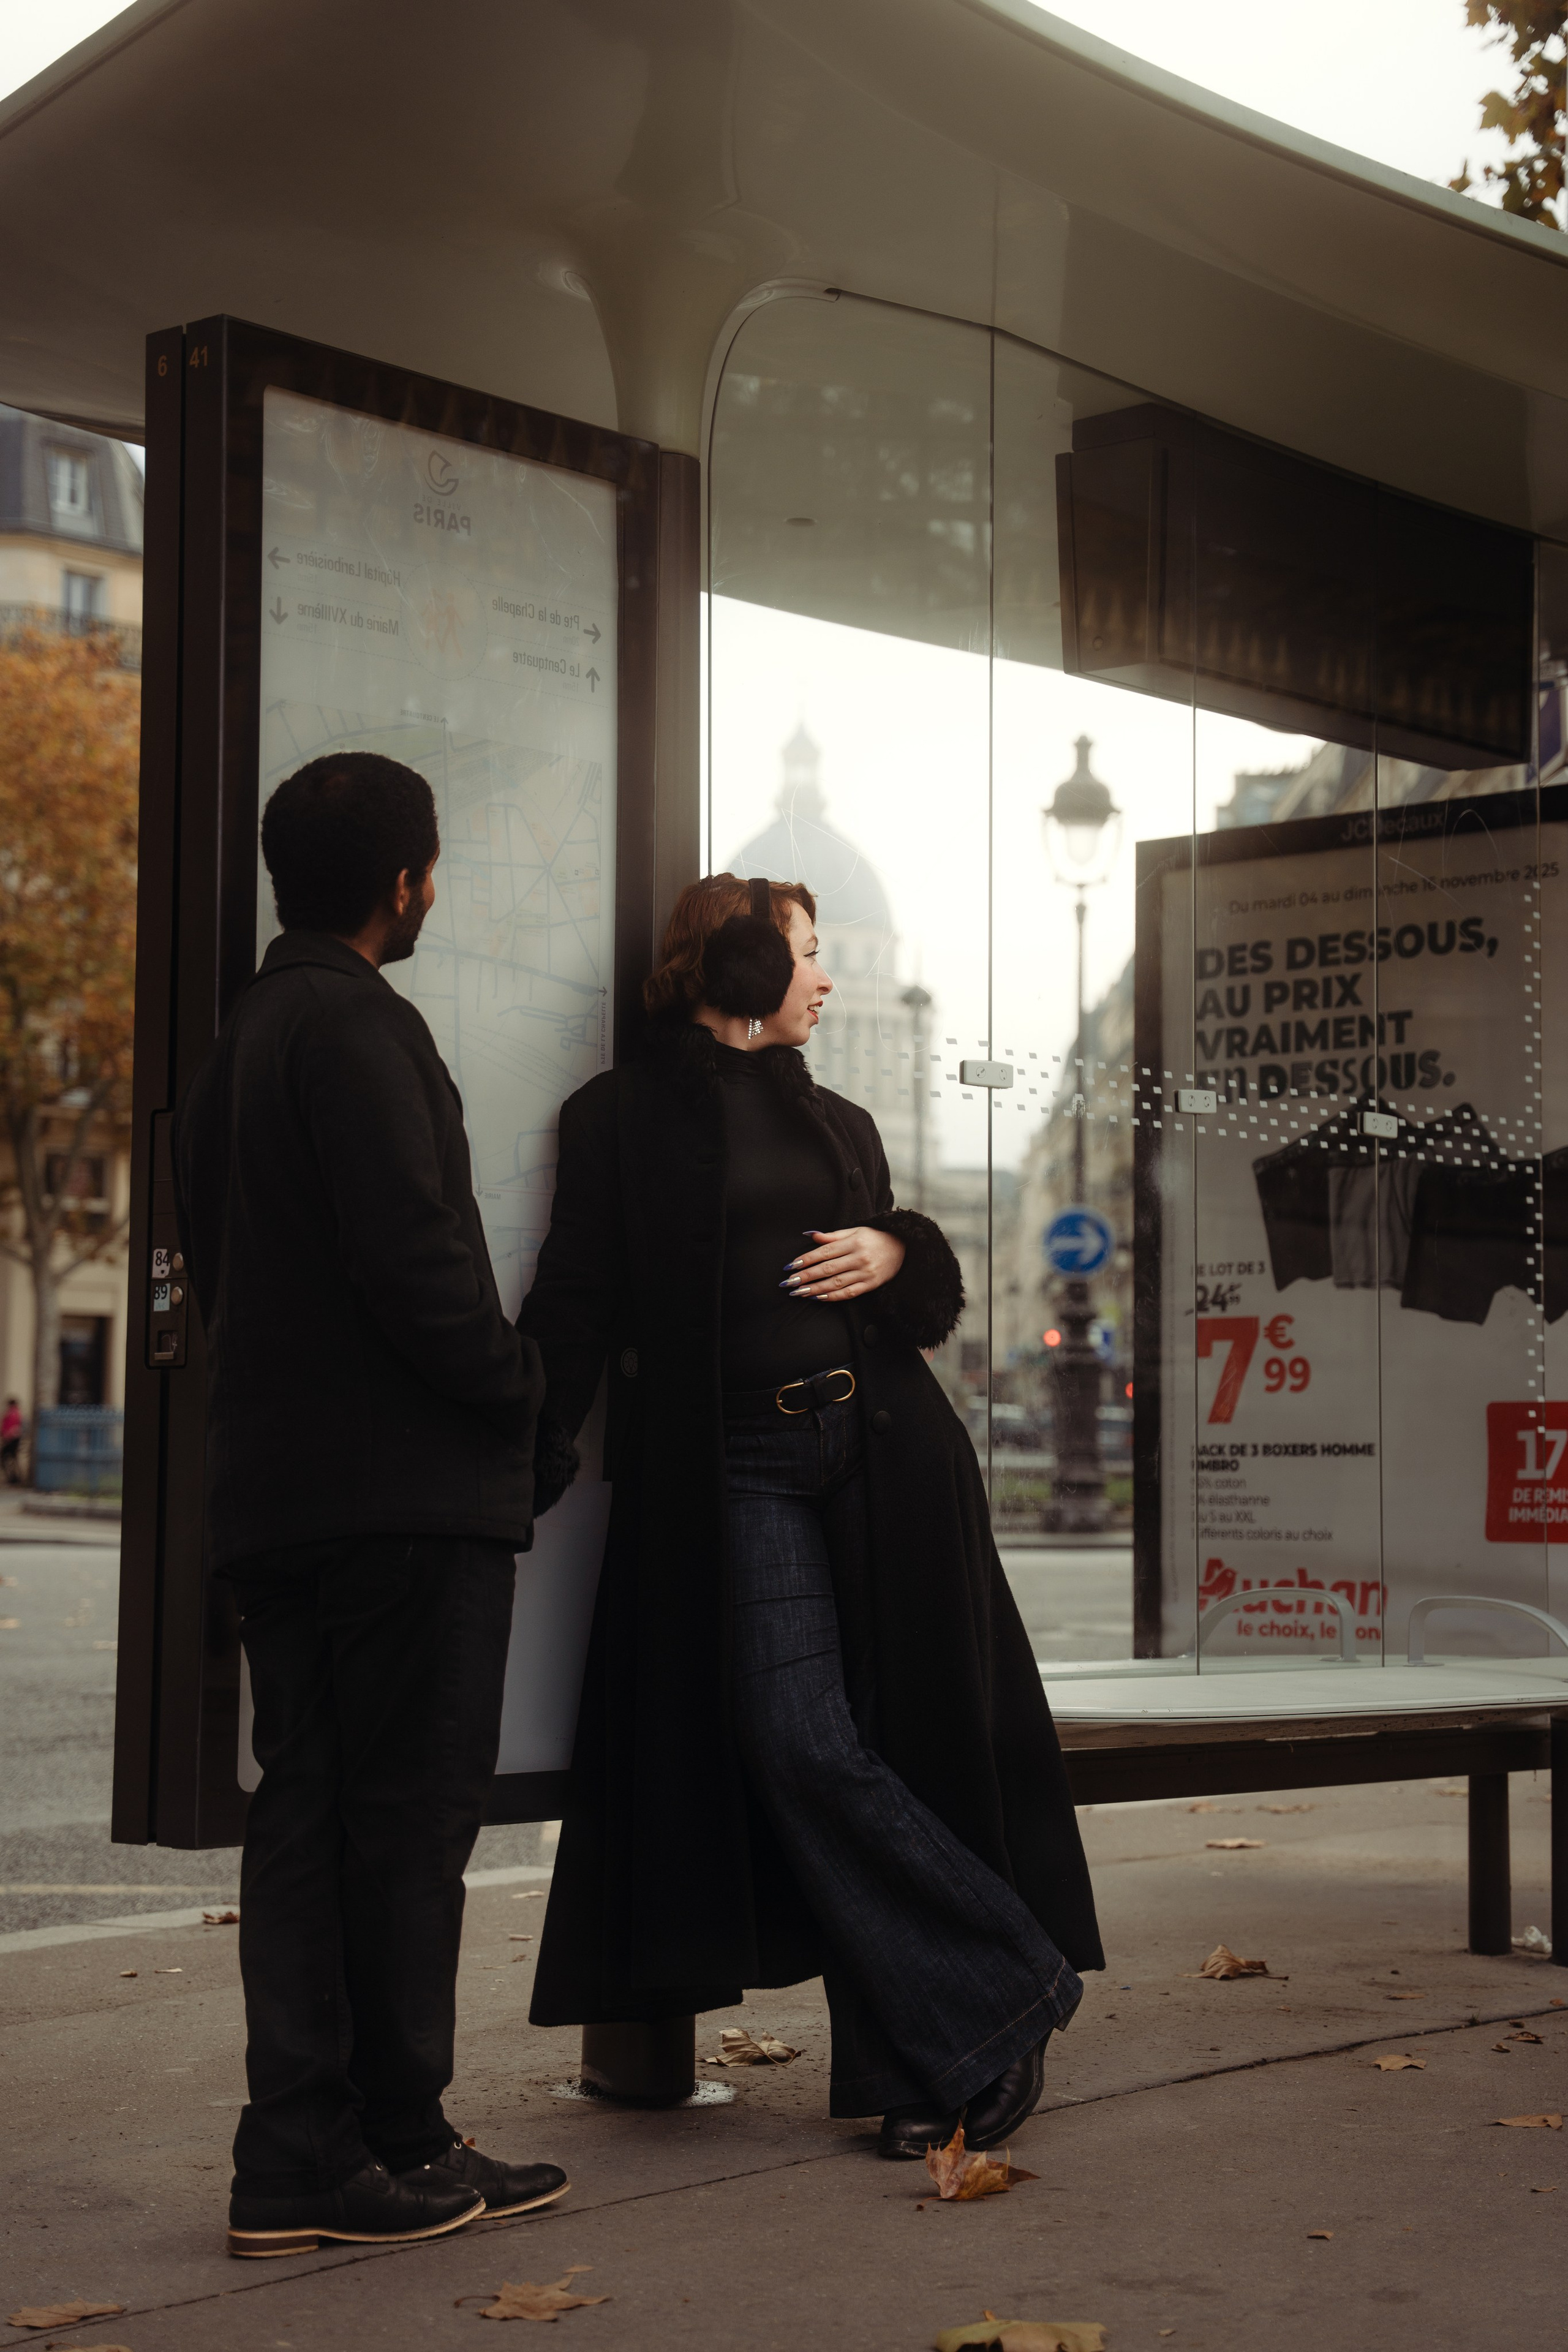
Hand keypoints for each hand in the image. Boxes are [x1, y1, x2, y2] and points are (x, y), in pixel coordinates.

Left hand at [783, 1226, 905, 1302]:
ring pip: (836, 1283)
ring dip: (816, 1289)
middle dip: (807, 1276)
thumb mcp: (856, 1231)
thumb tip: (810, 1235)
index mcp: (854, 1242)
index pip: (825, 1252)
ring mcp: (866, 1273)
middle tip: (789, 1282)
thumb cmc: (875, 1238)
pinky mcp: (871, 1285)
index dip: (807, 1259)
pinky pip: (849, 1293)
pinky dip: (833, 1296)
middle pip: (828, 1269)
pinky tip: (819, 1298)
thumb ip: (833, 1236)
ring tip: (799, 1292)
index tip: (791, 1266)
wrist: (903, 1248)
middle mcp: (859, 1258)